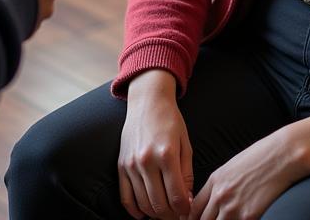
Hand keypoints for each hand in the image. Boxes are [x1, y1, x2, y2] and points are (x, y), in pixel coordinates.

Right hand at [118, 70, 193, 219]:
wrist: (147, 101)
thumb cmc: (170, 121)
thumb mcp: (185, 144)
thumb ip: (187, 174)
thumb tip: (187, 200)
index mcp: (167, 154)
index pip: (176, 196)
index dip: (184, 209)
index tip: (188, 210)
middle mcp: (147, 161)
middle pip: (159, 204)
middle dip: (171, 215)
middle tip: (177, 213)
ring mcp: (132, 164)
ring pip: (143, 204)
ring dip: (156, 214)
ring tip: (165, 211)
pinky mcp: (121, 165)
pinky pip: (126, 197)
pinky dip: (135, 211)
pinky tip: (144, 213)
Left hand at [190, 114, 309, 219]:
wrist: (282, 155)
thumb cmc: (262, 157)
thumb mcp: (233, 166)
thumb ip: (221, 184)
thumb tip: (216, 199)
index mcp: (215, 180)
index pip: (194, 208)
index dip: (193, 219)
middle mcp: (220, 195)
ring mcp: (233, 207)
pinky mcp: (248, 216)